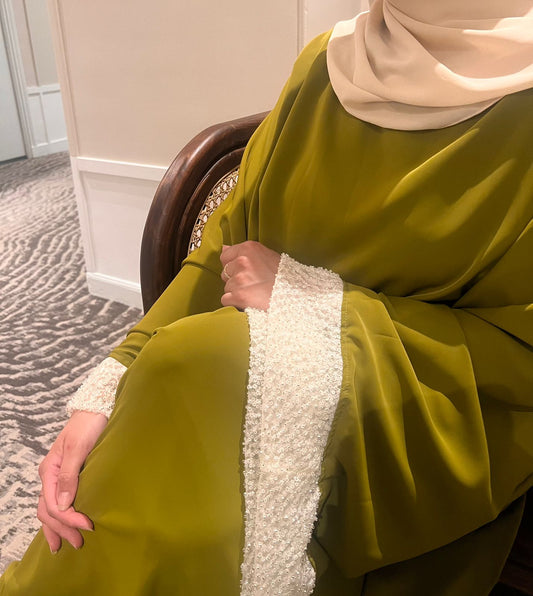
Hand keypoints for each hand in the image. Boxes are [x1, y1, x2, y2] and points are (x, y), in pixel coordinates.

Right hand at [37, 410, 106, 551]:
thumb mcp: (79, 448)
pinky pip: (59, 501)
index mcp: (49, 471)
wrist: (95, 409)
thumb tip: (64, 505)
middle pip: (49, 511)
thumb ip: (70, 475)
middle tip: (79, 544)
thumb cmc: (88, 425)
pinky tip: (65, 528)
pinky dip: (60, 518)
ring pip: (51, 509)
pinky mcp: (69, 476)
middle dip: (62, 529)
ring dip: (59, 528)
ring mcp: (58, 477)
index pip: (54, 504)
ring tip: (67, 545)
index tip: (88, 526)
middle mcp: (50, 476)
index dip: (68, 519)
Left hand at [220, 241, 280, 310]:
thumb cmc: (284, 279)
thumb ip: (245, 253)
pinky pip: (226, 300)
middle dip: (235, 280)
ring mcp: (239, 279)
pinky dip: (235, 303)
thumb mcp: (268, 257)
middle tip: (254, 284)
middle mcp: (242, 261)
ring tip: (255, 294)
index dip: (234, 266)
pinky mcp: (238, 296)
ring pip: (227, 287)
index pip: (225, 256)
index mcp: (249, 248)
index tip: (246, 272)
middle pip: (225, 273)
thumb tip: (224, 248)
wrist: (296, 298)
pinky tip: (250, 302)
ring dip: (236, 292)